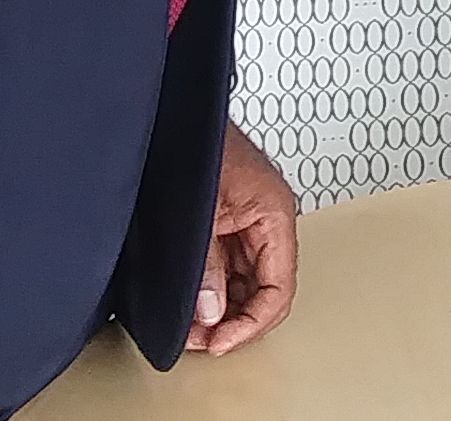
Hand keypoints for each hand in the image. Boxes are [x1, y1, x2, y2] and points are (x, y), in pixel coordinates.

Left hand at [190, 122, 297, 353]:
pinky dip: (211, 289)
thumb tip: (210, 311)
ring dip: (221, 309)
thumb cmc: (194, 136)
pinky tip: (192, 302)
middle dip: (234, 320)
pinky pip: (227, 267)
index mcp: (274, 212)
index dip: (251, 323)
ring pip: (245, 283)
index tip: (221, 342)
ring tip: (192, 326)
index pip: (279, 287)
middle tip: (201, 339)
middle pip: (264, 290)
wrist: (172, 108)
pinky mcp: (226, 221)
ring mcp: (247, 221)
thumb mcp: (200, 210)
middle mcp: (267, 220)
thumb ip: (206, 265)